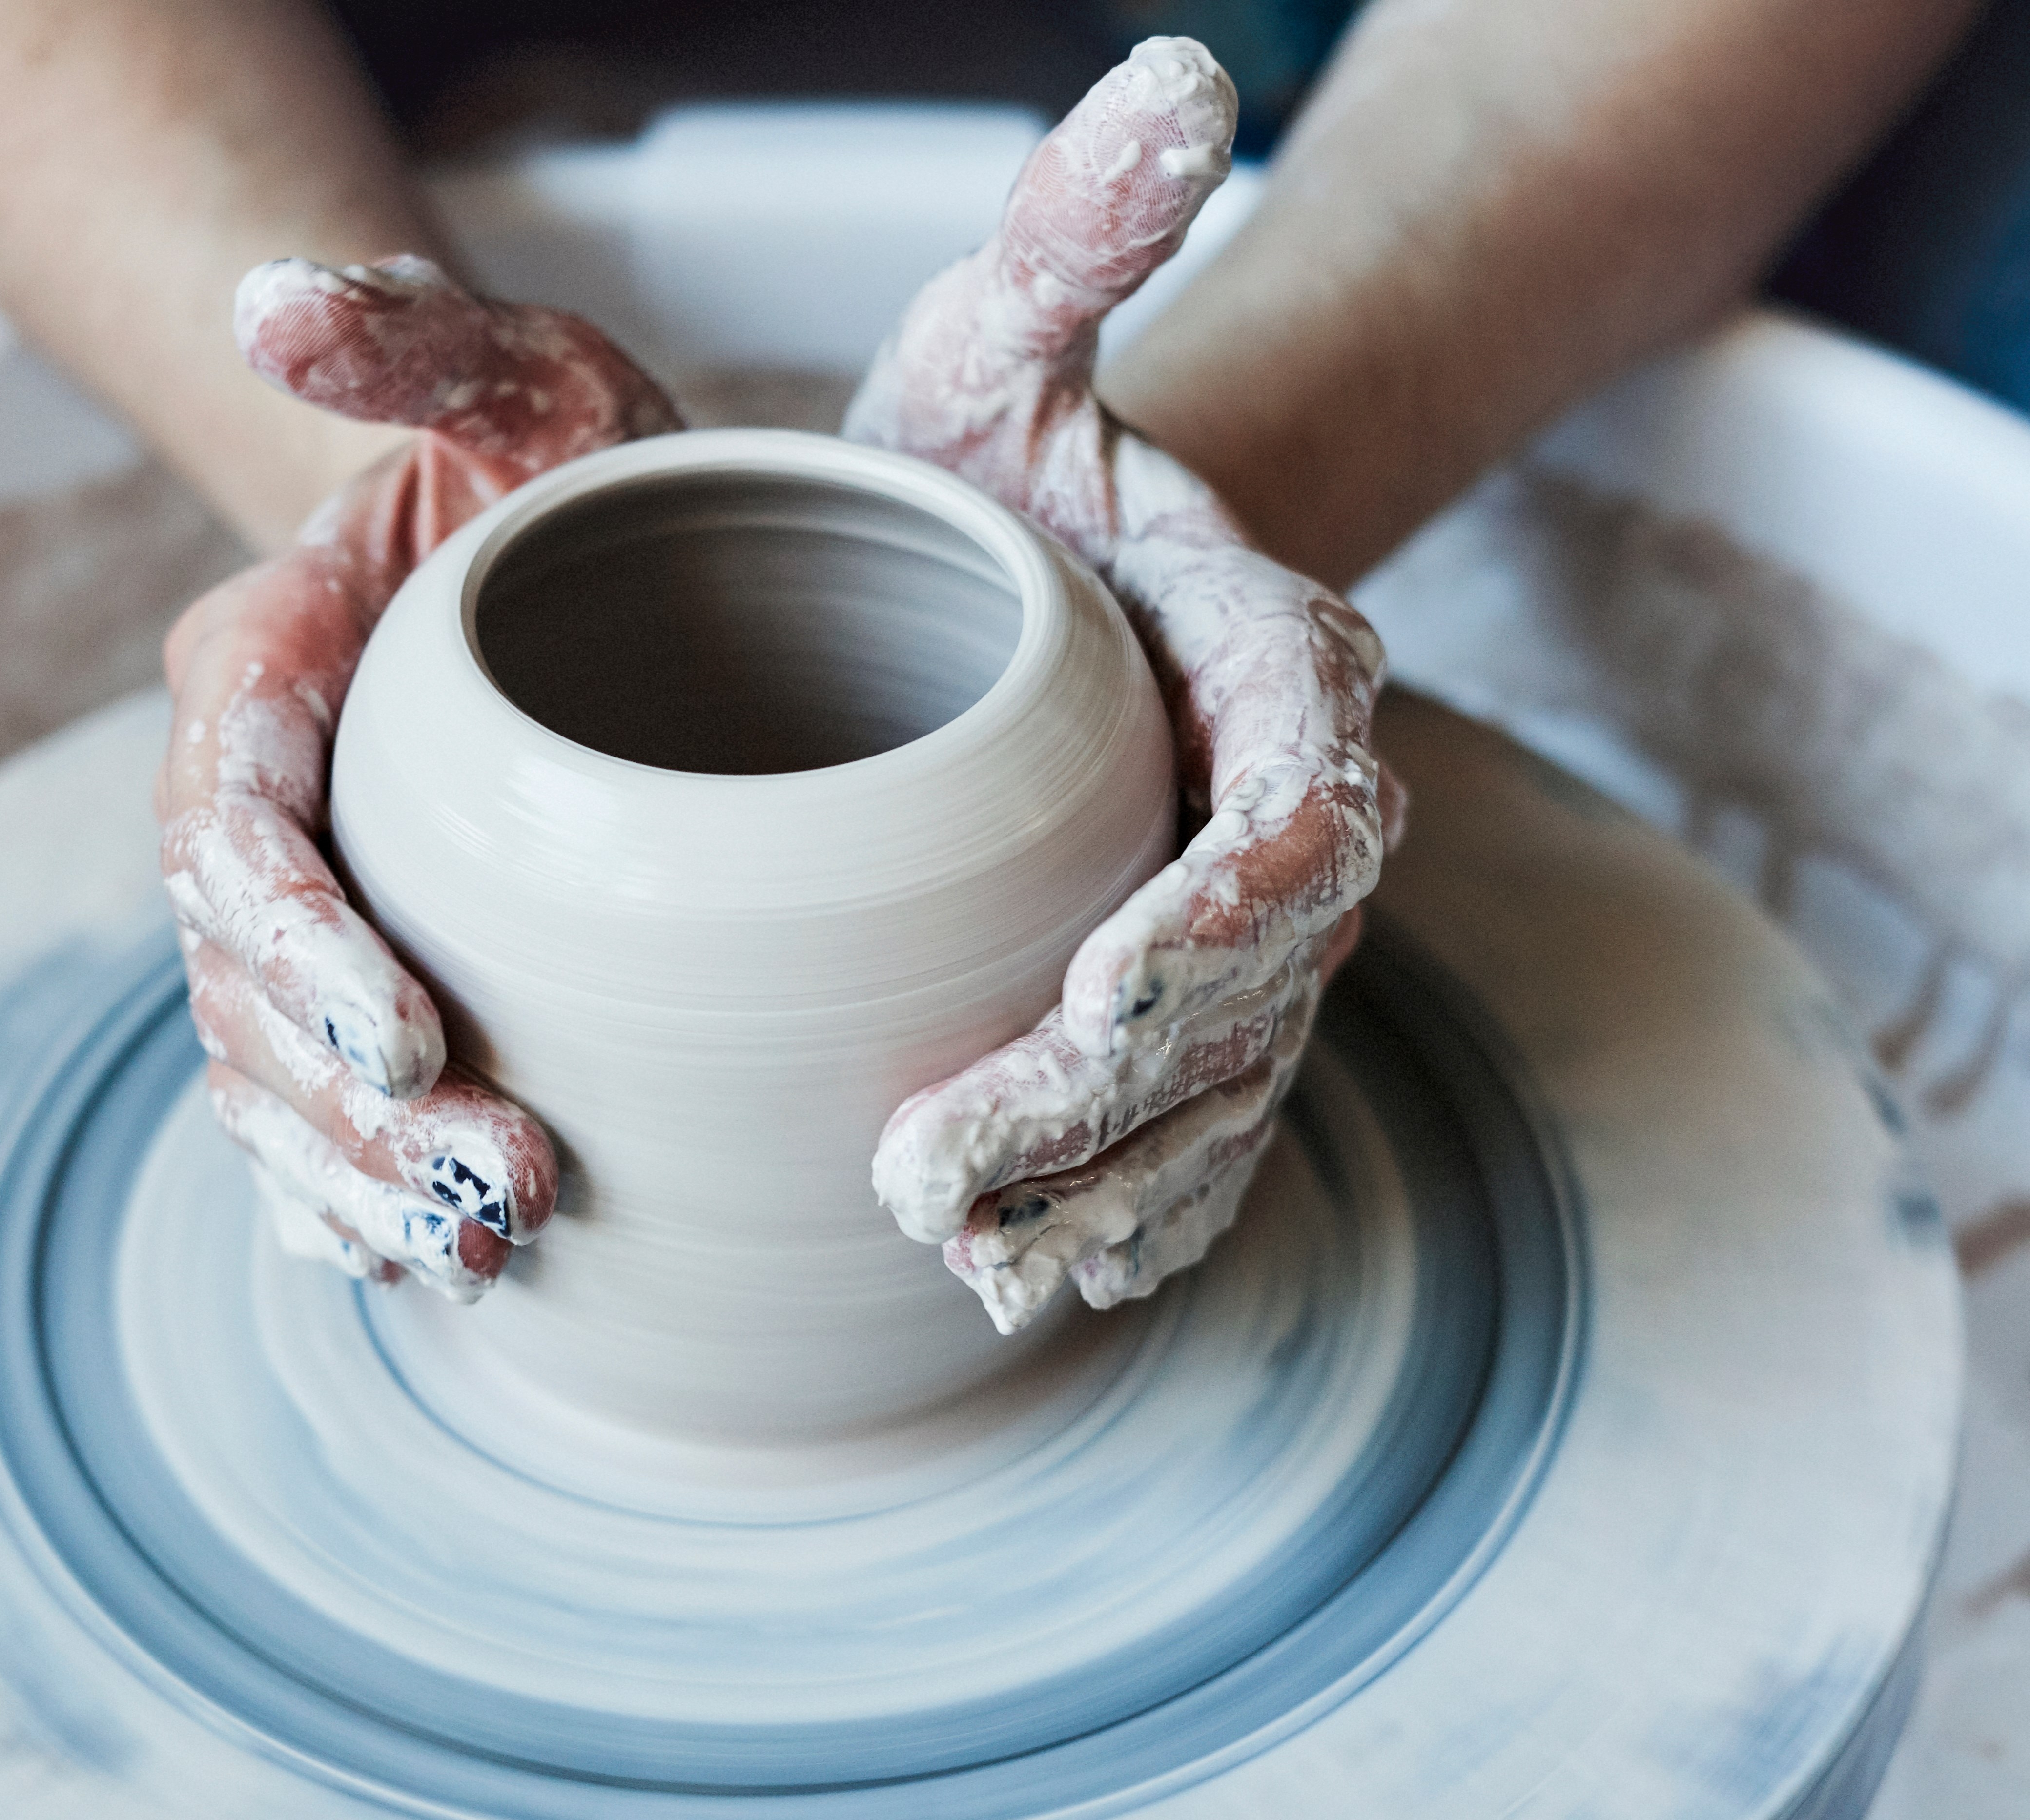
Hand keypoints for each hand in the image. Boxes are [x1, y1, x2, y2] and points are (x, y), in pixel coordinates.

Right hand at [159, 256, 682, 1295]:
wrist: (554, 551)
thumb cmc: (545, 461)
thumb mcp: (518, 369)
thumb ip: (410, 337)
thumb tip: (277, 306)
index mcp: (260, 673)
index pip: (238, 825)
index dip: (297, 937)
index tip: (409, 1029)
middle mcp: (247, 807)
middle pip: (245, 990)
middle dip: (353, 1105)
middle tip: (497, 1187)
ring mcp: (291, 913)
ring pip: (266, 1079)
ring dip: (355, 1180)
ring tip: (480, 1255)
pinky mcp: (350, 984)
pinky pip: (304, 1116)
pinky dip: (344, 1200)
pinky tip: (424, 1270)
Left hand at [850, 38, 1404, 1330]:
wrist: (1000, 567)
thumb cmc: (998, 458)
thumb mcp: (1012, 335)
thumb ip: (1081, 231)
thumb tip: (1168, 69)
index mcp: (1277, 659)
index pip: (1294, 805)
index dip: (1222, 908)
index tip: (1097, 990)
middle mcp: (1286, 809)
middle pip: (1249, 992)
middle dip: (1110, 1098)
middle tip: (936, 1173)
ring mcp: (1237, 929)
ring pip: (1219, 1096)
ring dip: (1102, 1190)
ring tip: (962, 1258)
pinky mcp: (1179, 1009)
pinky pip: (1188, 1139)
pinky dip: (1118, 1218)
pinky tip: (1016, 1287)